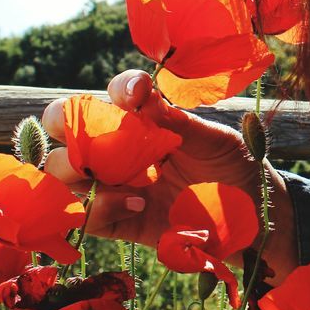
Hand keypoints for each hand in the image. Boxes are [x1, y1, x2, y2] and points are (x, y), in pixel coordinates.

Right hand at [42, 69, 297, 280]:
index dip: (119, 88)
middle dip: (63, 122)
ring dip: (76, 170)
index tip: (137, 96)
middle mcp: (118, 146)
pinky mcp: (115, 221)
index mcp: (144, 118)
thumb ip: (181, 124)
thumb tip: (146, 104)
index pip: (116, 93)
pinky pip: (84, 214)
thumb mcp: (216, 141)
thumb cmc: (233, 168)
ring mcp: (111, 184)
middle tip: (92, 136)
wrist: (248, 219)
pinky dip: (99, 209)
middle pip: (64, 125)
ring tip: (118, 177)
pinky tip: (137, 205)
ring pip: (61, 172)